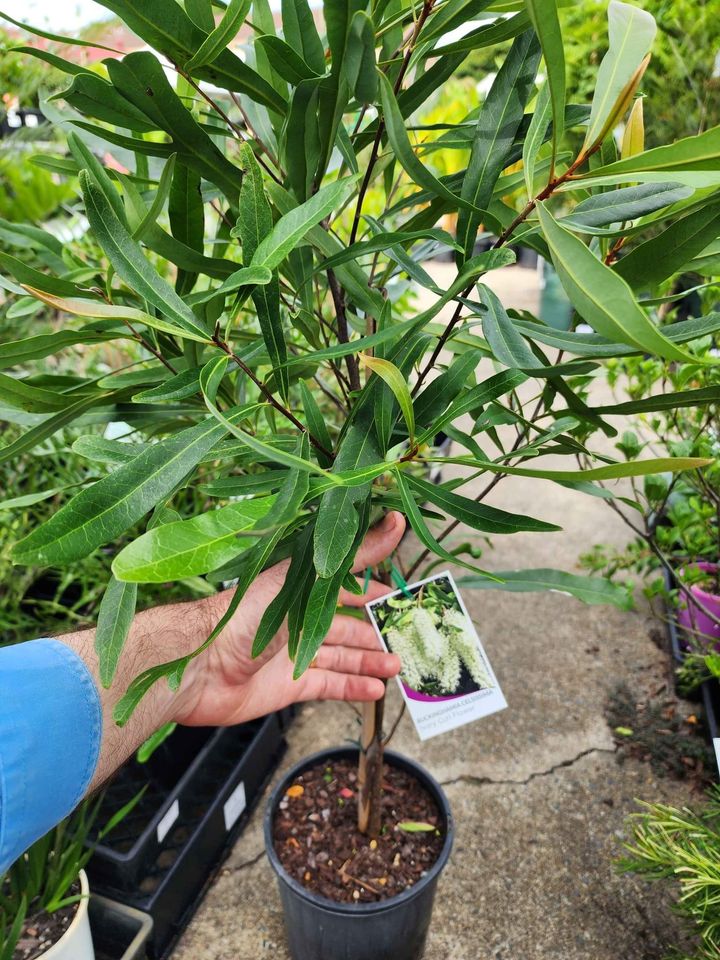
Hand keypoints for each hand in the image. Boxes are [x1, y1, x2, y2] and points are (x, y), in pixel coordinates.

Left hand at [176, 512, 405, 726]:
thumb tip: (397, 521)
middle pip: (346, 624)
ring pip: (341, 655)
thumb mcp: (306, 581)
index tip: (402, 598)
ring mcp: (293, 652)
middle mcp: (298, 618)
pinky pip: (328, 684)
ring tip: (397, 666)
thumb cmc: (245, 616)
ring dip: (369, 660)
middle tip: (407, 639)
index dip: (375, 591)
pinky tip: (375, 691)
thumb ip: (355, 556)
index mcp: (301, 587)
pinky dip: (352, 687)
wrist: (198, 667)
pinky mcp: (288, 684)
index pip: (346, 585)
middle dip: (375, 631)